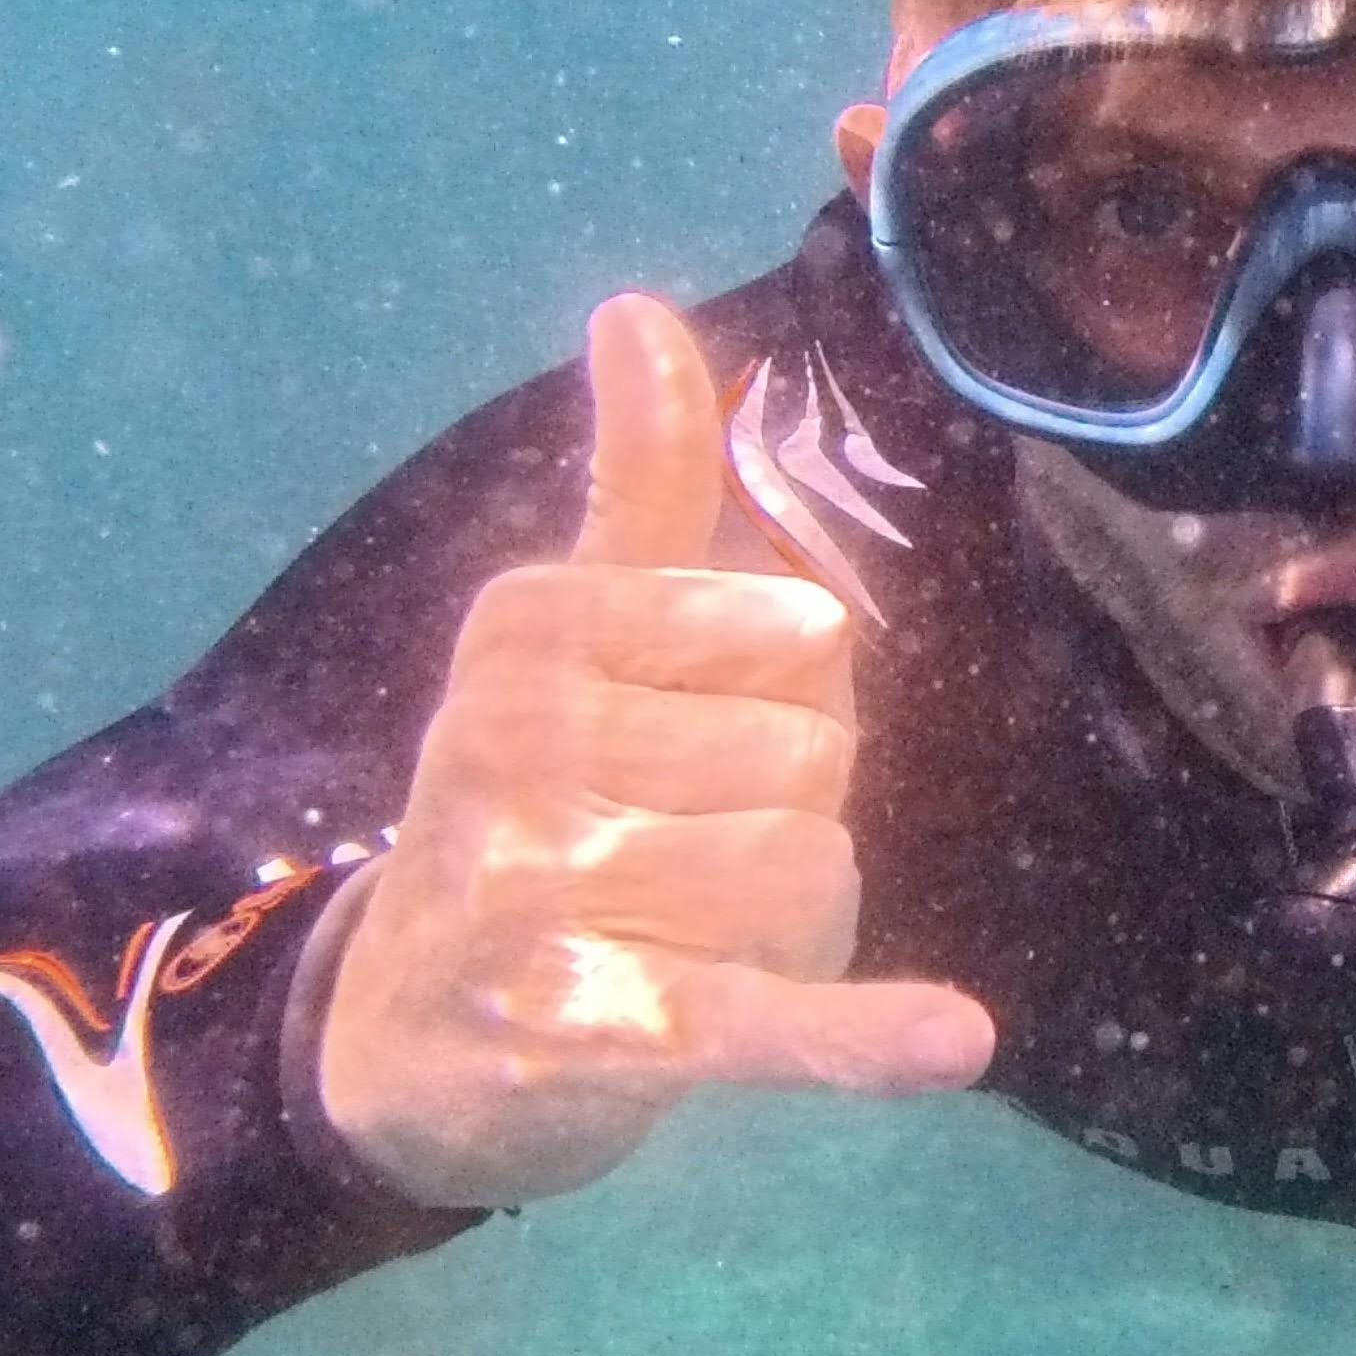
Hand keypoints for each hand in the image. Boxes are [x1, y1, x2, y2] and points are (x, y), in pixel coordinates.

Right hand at [298, 291, 1000, 1211]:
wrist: (405, 1045)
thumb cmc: (528, 817)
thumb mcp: (563, 642)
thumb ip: (634, 486)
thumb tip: (638, 310)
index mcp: (533, 626)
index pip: (800, 633)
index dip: (784, 707)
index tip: (686, 750)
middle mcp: (521, 741)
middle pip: (814, 757)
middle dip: (785, 822)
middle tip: (677, 869)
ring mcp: (549, 889)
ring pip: (811, 871)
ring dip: (789, 932)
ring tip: (680, 945)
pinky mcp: (595, 1029)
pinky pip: (764, 1017)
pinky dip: (862, 1039)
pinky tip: (951, 1041)